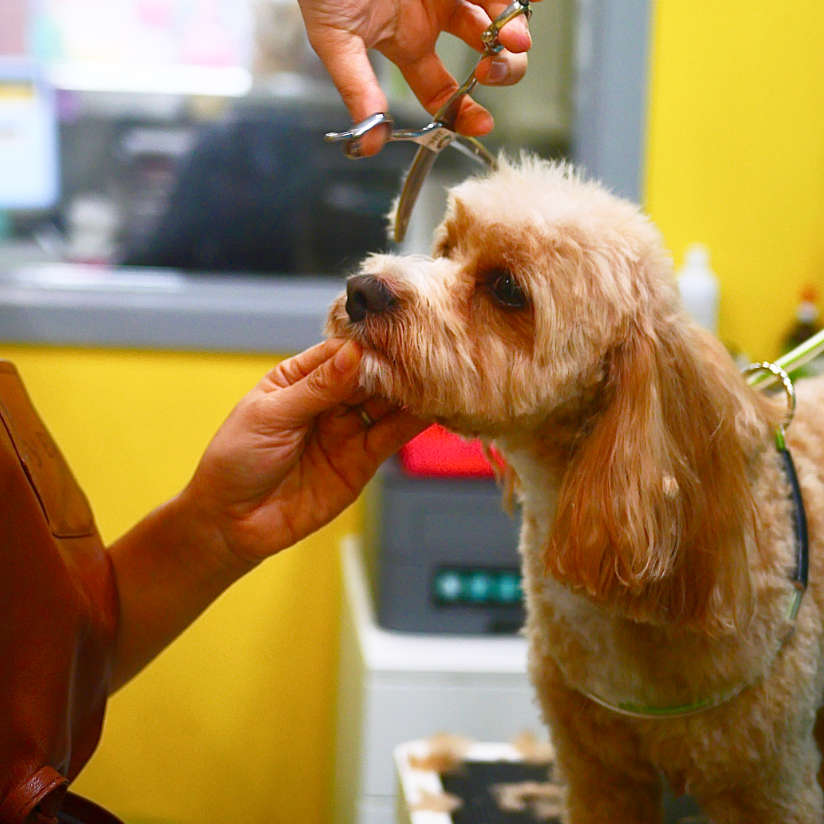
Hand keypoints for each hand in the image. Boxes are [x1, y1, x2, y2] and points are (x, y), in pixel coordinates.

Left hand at [184, 338, 424, 562]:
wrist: (231, 522)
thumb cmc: (236, 459)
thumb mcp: (272, 415)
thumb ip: (318, 387)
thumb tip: (355, 352)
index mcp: (300, 378)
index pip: (342, 352)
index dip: (368, 344)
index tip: (394, 334)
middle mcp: (328, 401)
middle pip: (370, 375)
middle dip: (395, 365)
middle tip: (424, 353)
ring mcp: (346, 431)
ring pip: (386, 404)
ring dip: (409, 392)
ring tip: (435, 376)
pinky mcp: (361, 462)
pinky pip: (391, 437)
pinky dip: (412, 423)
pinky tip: (430, 408)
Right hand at [297, 0, 537, 155]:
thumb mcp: (336, 38)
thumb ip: (356, 88)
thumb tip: (370, 143)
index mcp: (406, 43)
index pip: (442, 91)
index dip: (463, 112)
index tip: (482, 124)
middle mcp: (434, 18)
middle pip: (484, 57)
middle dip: (500, 70)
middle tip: (494, 68)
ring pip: (500, 17)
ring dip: (513, 32)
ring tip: (514, 38)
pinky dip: (513, 0)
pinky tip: (519, 8)